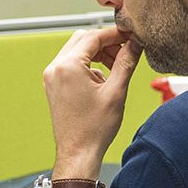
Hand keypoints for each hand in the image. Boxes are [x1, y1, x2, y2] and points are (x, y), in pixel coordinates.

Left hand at [42, 26, 140, 178]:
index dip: (115, 34)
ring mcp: (52, 77)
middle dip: (105, 43)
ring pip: (76, 51)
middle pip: (83, 40)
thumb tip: (135, 44)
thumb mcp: (116, 92)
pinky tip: (103, 79)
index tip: (130, 36)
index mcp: (68, 67)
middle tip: (125, 51)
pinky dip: (88, 65)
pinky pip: (71, 64)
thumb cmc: (94, 129)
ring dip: (97, 53)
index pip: (93, 37)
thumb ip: (126, 62)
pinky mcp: (53, 86)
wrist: (78, 153)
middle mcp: (55, 69)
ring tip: (116, 67)